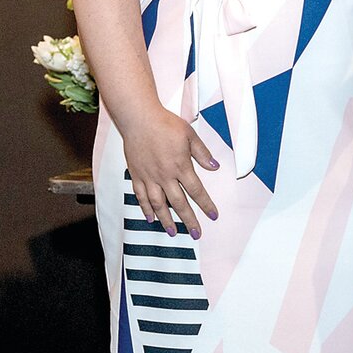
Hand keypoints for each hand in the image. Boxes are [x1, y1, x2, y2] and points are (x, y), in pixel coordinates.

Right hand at [121, 106, 219, 237]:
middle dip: (189, 220)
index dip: (206, 205)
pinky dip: (146, 209)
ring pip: (158, 204)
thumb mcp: (190, 135)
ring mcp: (149, 177)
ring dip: (166, 220)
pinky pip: (141, 196)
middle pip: (179, 203)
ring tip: (172, 233)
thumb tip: (215, 166)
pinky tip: (150, 218)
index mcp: (180, 166)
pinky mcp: (136, 175)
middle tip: (196, 234)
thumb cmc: (165, 124)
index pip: (196, 191)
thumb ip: (202, 153)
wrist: (139, 119)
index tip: (213, 216)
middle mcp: (165, 176)